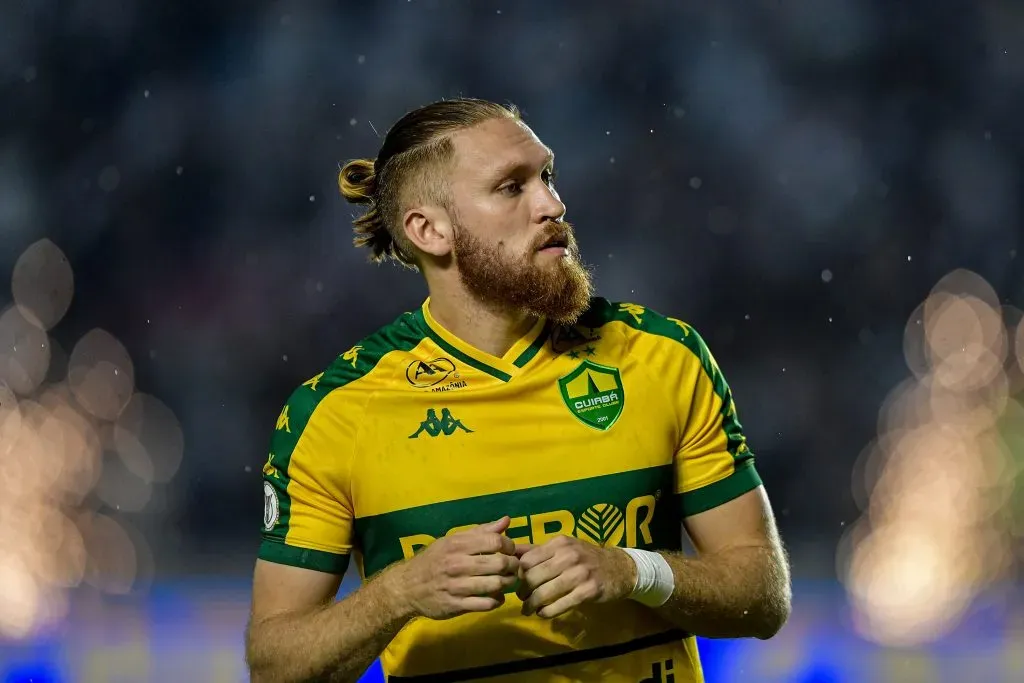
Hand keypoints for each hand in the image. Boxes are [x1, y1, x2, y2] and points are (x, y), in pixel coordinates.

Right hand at [384, 516, 519, 619]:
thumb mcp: (453, 541)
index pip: (494, 541)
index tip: (509, 550)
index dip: (509, 545)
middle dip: (512, 565)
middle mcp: (457, 564)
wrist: (407, 587)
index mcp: (457, 544)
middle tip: (514, 567)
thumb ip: (481, 531)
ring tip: (508, 581)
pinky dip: (497, 600)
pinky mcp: (456, 605)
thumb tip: (506, 520)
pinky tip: (497, 596)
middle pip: (499, 563)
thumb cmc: (434, 560)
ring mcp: (456, 586)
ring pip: (495, 585)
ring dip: (507, 583)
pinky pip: (486, 604)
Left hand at [515, 535, 637, 618]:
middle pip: (533, 576)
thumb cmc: (586, 557)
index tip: (517, 581)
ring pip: (544, 592)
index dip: (518, 573)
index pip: (528, 559)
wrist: (619, 568)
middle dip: (523, 591)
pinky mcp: (588, 591)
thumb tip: (511, 552)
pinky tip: (543, 613)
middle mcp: (568, 556)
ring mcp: (579, 573)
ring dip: (531, 604)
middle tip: (521, 598)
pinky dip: (547, 612)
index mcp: (559, 543)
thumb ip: (538, 550)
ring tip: (527, 609)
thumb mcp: (564, 547)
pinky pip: (560, 605)